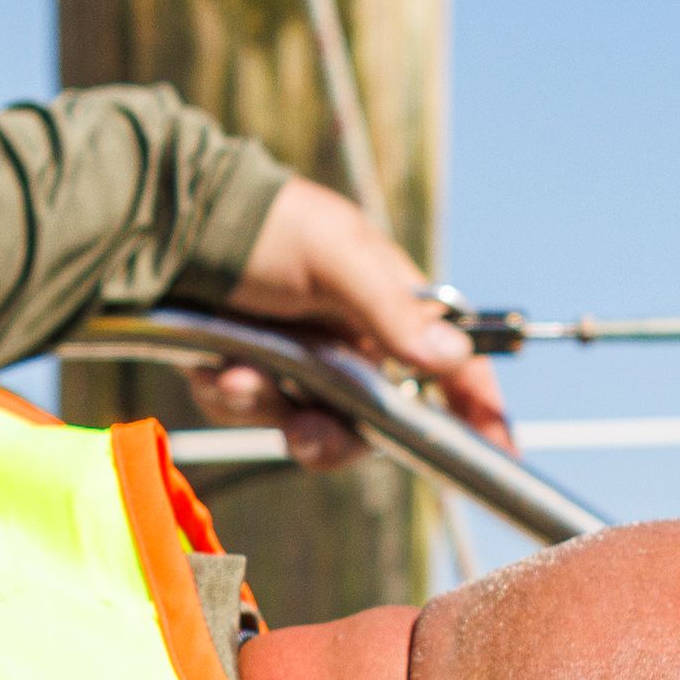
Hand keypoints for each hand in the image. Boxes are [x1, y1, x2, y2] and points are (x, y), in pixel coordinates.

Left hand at [209, 174, 513, 463]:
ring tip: (234, 375)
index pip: (456, 372)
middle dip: (334, 436)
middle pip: (374, 428)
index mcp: (393, 312)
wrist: (176, 227)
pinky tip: (211, 364)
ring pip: (306, 430)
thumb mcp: (337, 257)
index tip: (503, 455)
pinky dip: (230, 396)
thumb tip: (449, 359)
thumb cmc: (271, 224)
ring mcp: (303, 369)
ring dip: (269, 409)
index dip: (482, 414)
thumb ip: (391, 311)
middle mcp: (355, 348)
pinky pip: (253, 417)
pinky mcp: (253, 380)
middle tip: (302, 431)